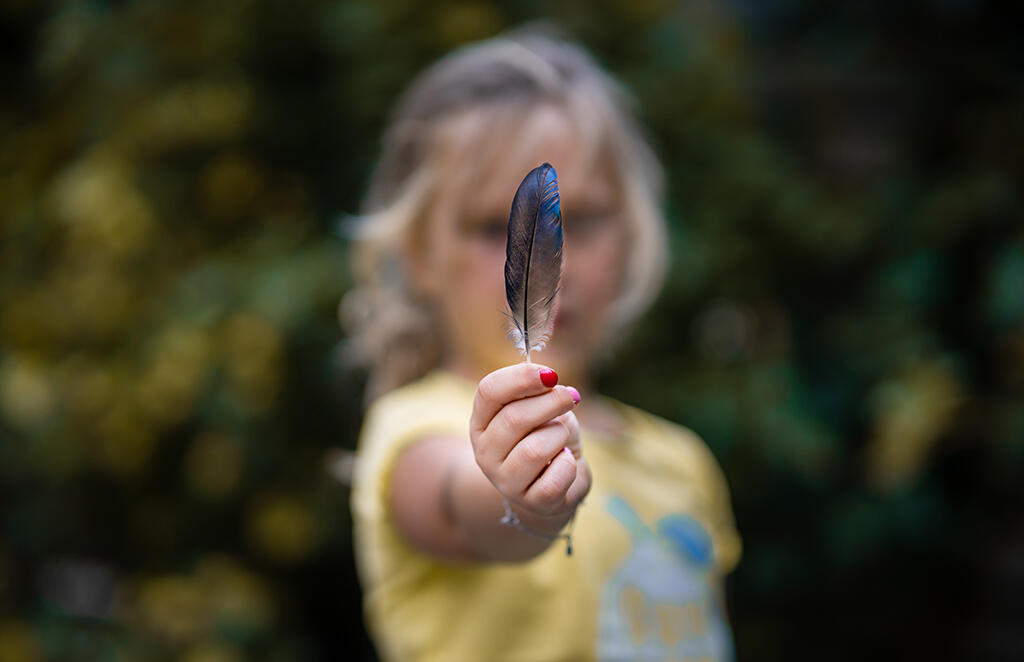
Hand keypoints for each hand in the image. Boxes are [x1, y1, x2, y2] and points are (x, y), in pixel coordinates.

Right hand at [470, 363, 590, 528]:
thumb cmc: (547, 437)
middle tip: (571, 397)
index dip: (521, 377)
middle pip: (514, 418)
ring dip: (559, 435)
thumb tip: (551, 382)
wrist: (558, 484)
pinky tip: (565, 461)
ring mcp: (504, 481)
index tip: (550, 374)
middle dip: (551, 402)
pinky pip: (554, 479)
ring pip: (534, 450)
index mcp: (481, 422)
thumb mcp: (543, 409)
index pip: (489, 391)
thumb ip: (541, 393)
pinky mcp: (530, 502)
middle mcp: (485, 452)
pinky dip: (568, 465)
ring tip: (561, 436)